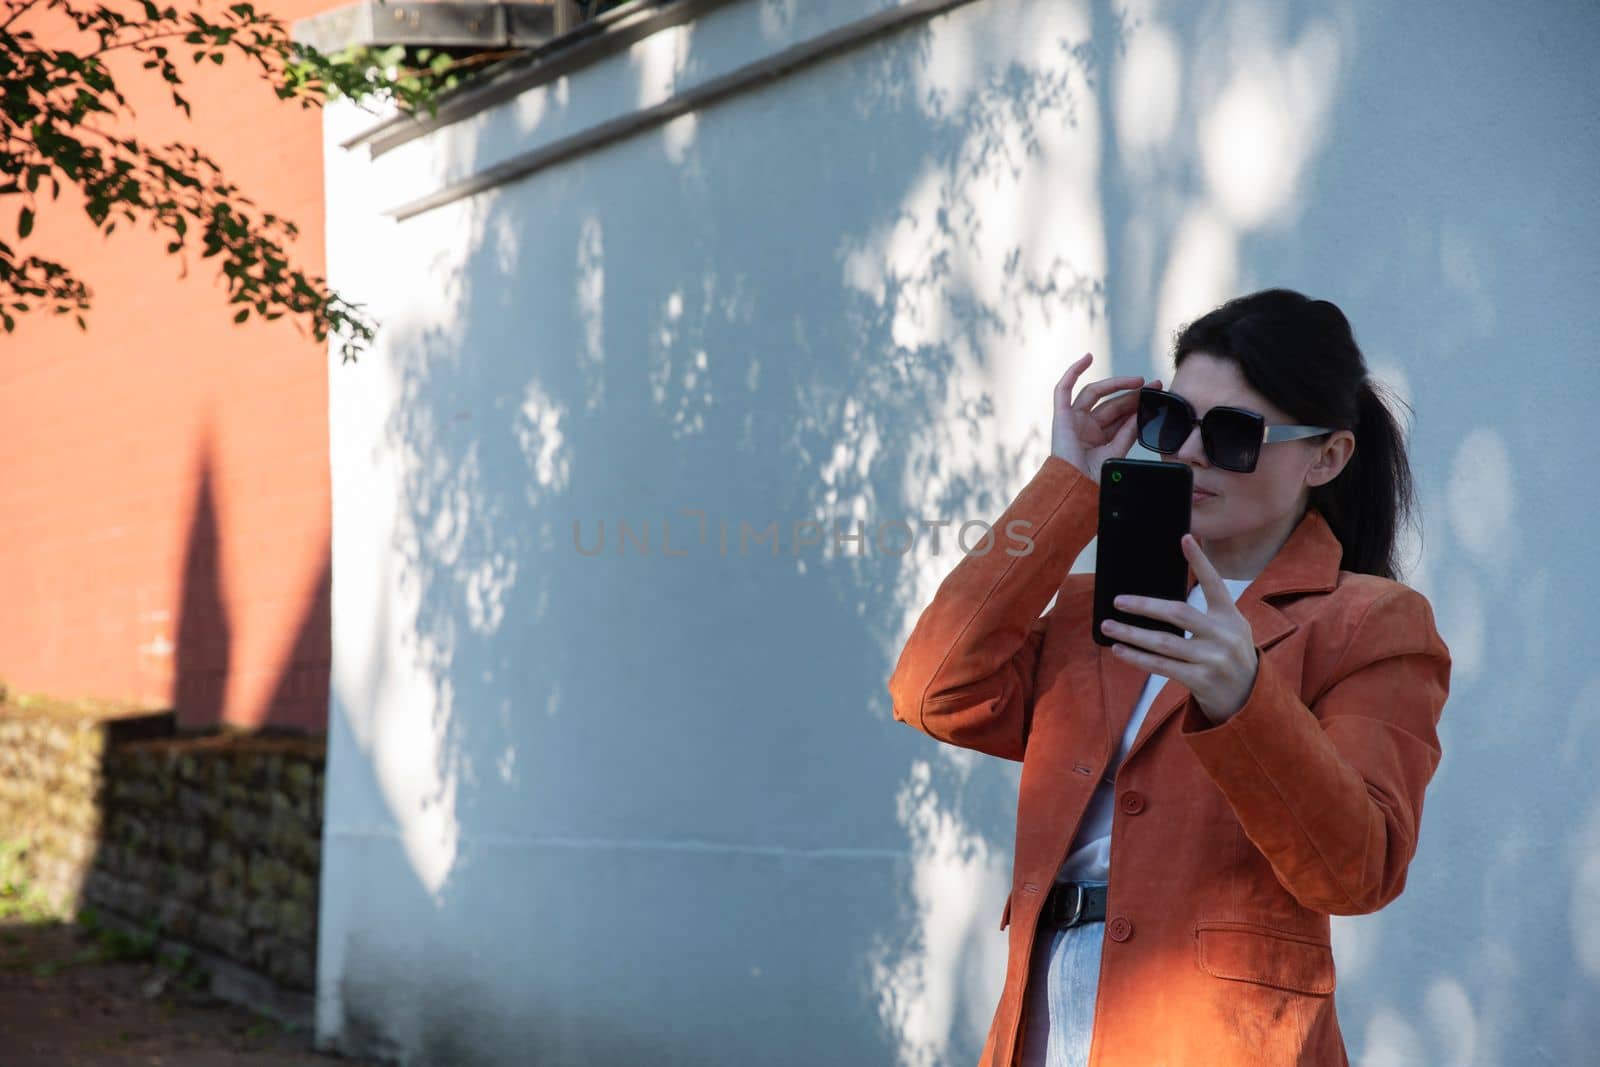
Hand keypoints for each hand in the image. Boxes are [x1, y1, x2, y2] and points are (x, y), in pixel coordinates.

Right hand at [1051, 353, 1159, 483]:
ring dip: (1116, 383)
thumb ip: (1128, 433)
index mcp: (1100, 438)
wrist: (1074, 488)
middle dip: (1133, 394)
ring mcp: (1074, 420)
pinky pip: (1063, 389)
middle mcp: (1087, 427)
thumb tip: (1142, 414)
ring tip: (1138, 380)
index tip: (1156, 394)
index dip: (1137, 404)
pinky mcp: (1061, 416)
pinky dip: (1073, 372)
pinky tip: (1087, 358)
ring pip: (1096, 394)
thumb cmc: (1092, 478)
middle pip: (1112, 403)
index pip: (1121, 415)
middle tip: (1154, 385)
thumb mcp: (1117, 451)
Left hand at [1099, 534, 1259, 723]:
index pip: (1215, 584)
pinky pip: (1162, 666)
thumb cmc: (1230, 656)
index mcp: (1230, 617)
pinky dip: (1137, 658)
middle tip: (1118, 601)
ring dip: (1132, 634)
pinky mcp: (1201, 680)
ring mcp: (1212, 659)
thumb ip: (1207, 612)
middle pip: (1179, 614)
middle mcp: (1223, 635)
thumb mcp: (1230, 629)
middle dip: (1145, 606)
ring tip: (1109, 626)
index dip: (1200, 561)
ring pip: (1164, 642)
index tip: (1185, 538)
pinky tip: (1120, 650)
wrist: (1249, 697)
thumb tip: (1159, 599)